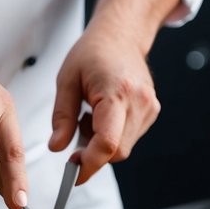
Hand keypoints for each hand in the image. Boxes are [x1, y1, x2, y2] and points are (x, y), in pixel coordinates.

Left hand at [49, 0, 178, 182]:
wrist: (121, 35)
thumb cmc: (93, 52)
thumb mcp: (67, 81)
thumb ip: (62, 117)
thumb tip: (57, 148)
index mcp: (117, 91)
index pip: (107, 142)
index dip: (90, 164)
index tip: (74, 173)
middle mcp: (139, 102)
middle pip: (116, 151)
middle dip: (93, 153)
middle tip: (76, 130)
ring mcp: (149, 108)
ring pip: (123, 148)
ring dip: (102, 143)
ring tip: (91, 114)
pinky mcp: (152, 112)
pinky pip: (129, 138)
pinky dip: (112, 135)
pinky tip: (104, 114)